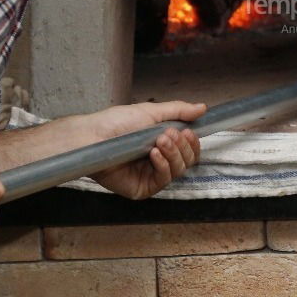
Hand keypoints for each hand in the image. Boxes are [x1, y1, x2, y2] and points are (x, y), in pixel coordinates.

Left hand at [85, 101, 205, 199]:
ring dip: (173, 154)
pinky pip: (163, 181)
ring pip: (178, 171)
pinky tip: (154, 154)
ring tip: (159, 141)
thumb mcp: (151, 112)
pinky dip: (163, 166)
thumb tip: (202, 108)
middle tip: (168, 135)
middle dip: (182, 146)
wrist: (94, 137)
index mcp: (162, 143)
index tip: (188, 131)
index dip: (193, 142)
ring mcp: (151, 176)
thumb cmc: (117, 123)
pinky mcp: (142, 188)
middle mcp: (159, 161)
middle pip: (187, 161)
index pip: (188, 149)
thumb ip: (178, 111)